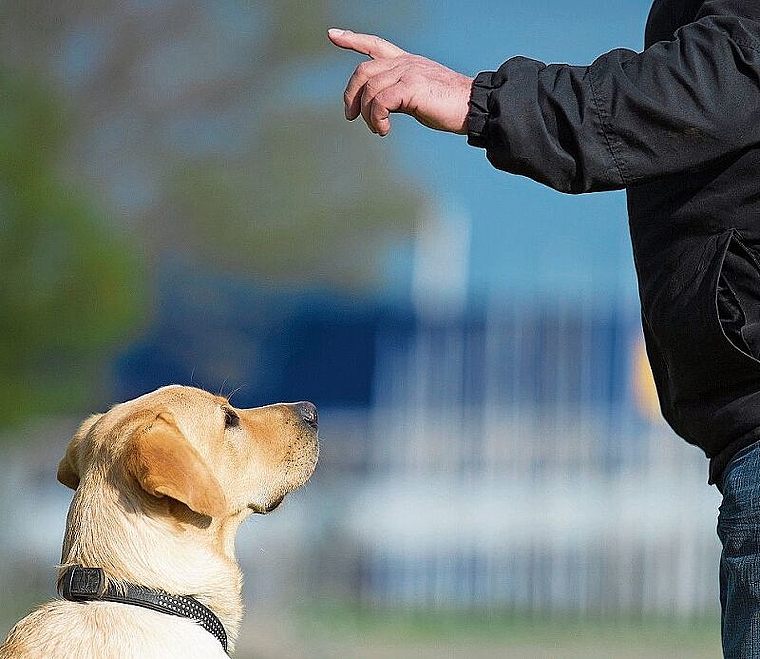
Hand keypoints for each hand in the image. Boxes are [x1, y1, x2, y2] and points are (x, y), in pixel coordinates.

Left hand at [327, 28, 472, 136]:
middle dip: (351, 95)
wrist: (472, 106)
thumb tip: (378, 108)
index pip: (374, 44)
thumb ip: (396, 96)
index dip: (352, 39)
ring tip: (378, 129)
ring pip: (370, 90)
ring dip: (368, 115)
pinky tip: (384, 130)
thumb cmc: (448, 107)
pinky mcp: (411, 86)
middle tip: (351, 116)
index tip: (333, 35)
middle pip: (363, 71)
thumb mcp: (416, 98)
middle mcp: (405, 62)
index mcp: (406, 61)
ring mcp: (408, 71)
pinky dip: (377, 119)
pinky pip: (380, 102)